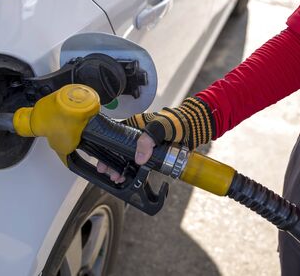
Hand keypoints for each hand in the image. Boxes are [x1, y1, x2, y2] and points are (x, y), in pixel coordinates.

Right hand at [96, 96, 214, 182]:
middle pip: (118, 150)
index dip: (106, 150)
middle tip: (110, 174)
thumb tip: (139, 158)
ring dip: (120, 168)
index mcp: (134, 125)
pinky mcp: (153, 153)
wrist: (196, 127)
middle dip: (111, 163)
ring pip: (127, 158)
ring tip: (117, 178)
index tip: (103, 163)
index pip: (114, 137)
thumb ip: (148, 139)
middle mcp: (137, 135)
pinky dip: (132, 171)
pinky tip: (127, 177)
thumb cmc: (178, 122)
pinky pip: (138, 163)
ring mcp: (145, 145)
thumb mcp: (161, 127)